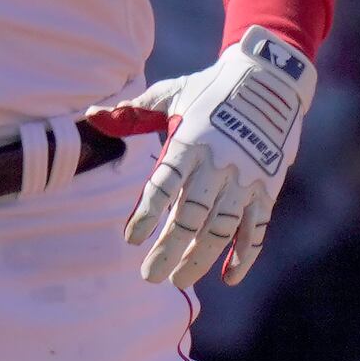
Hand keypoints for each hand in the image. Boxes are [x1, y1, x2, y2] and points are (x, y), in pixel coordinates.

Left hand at [86, 26, 315, 287]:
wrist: (269, 80)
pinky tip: (229, 276)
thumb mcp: (169, 94)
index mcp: (189, 142)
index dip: (147, 214)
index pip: (163, 185)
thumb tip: (90, 116)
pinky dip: (245, 254)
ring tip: (179, 280)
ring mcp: (245, 179)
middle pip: (191, 217)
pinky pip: (257, 227)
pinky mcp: (267, 187)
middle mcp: (217, 165)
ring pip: (222, 229)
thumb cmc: (209, 89)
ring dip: (201, 258)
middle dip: (170, 250)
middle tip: (150, 276)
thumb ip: (132, 113)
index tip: (130, 239)